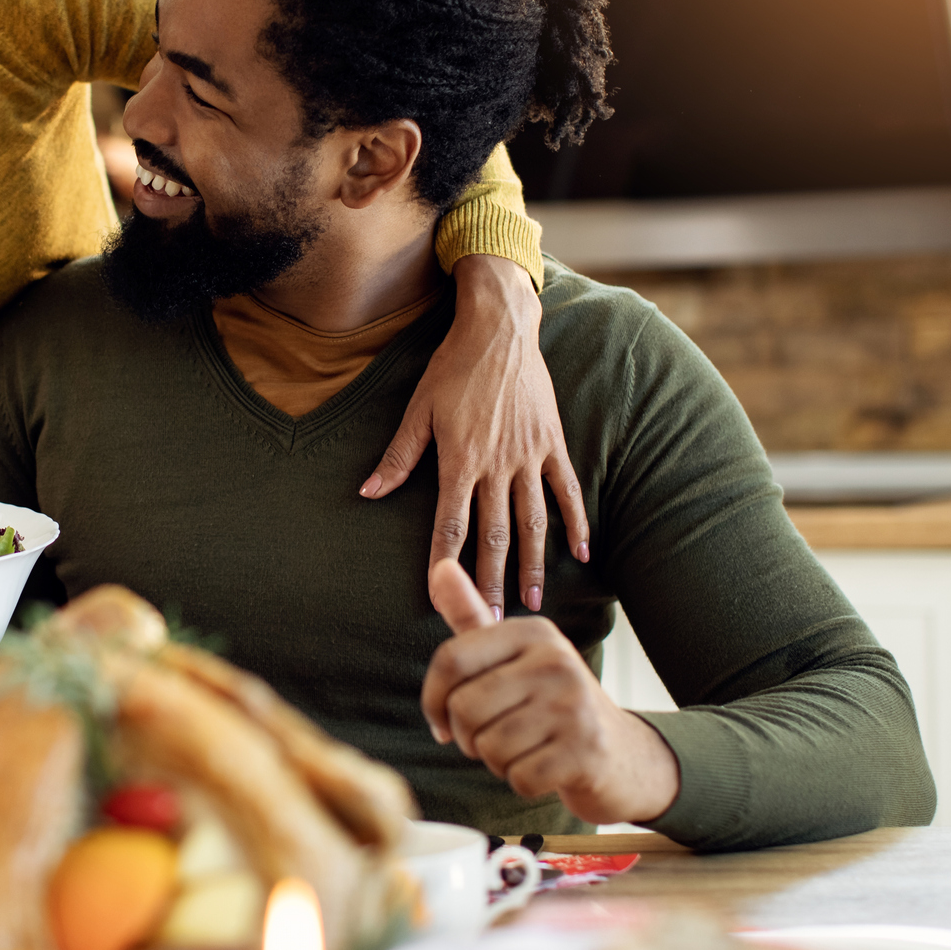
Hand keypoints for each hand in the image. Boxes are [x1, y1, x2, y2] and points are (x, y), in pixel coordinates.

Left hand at [362, 255, 588, 618]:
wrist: (500, 329)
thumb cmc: (452, 367)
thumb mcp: (418, 409)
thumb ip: (398, 456)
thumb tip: (368, 492)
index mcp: (459, 459)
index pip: (451, 524)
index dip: (445, 563)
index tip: (442, 597)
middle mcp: (497, 464)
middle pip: (494, 534)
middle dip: (491, 580)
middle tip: (491, 620)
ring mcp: (529, 455)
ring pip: (533, 520)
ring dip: (532, 563)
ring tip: (531, 600)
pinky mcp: (552, 443)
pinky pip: (568, 490)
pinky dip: (576, 522)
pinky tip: (582, 554)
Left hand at [422, 558, 678, 826]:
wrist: (621, 754)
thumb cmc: (551, 703)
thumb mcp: (514, 655)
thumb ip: (472, 617)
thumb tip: (440, 565)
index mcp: (534, 632)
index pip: (452, 658)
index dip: (432, 698)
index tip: (440, 720)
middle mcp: (556, 660)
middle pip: (464, 708)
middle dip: (467, 737)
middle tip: (492, 737)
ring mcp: (574, 705)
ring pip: (488, 747)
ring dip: (496, 761)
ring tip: (523, 749)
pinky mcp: (585, 750)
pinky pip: (518, 777)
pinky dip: (522, 782)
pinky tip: (543, 768)